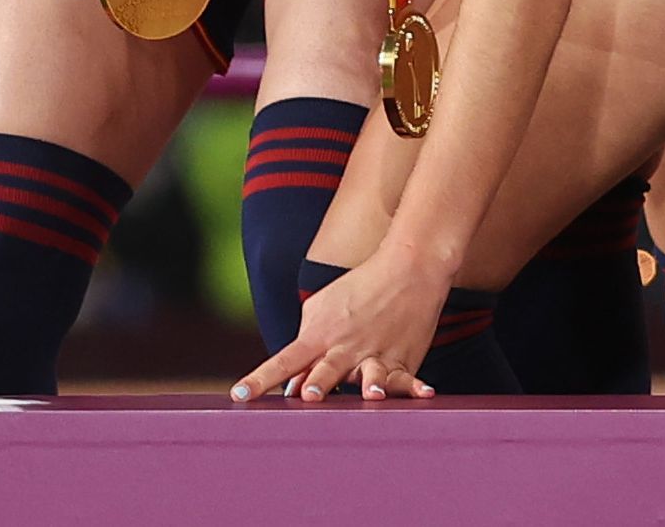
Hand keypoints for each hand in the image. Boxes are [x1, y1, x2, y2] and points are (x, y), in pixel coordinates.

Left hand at [236, 253, 445, 399]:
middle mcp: (346, 348)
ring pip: (370, 374)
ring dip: (369, 384)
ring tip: (371, 394)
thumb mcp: (321, 308)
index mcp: (320, 336)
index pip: (283, 361)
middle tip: (308, 396)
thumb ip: (304, 344)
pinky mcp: (402, 358)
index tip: (240, 395)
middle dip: (318, 384)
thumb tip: (292, 381)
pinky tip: (424, 394)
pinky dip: (415, 386)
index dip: (260, 379)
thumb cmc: (359, 289)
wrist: (408, 267)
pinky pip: (407, 376)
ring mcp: (375, 354)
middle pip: (327, 371)